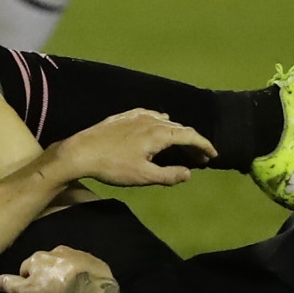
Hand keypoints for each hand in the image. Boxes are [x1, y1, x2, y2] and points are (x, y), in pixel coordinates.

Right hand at [0, 246, 114, 292]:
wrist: (88, 288)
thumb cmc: (53, 289)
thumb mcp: (27, 291)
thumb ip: (11, 285)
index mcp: (38, 257)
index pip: (26, 267)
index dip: (27, 279)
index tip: (32, 292)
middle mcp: (56, 250)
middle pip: (47, 262)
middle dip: (47, 273)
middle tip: (51, 291)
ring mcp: (77, 254)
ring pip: (66, 262)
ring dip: (65, 272)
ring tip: (68, 288)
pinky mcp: (94, 260)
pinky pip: (85, 266)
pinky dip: (82, 273)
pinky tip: (84, 285)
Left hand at [53, 109, 216, 186]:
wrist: (80, 152)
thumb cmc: (112, 166)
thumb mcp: (144, 176)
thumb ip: (169, 175)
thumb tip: (189, 173)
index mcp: (159, 134)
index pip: (190, 136)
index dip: (205, 145)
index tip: (213, 154)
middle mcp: (151, 120)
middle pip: (180, 129)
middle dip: (193, 143)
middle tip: (200, 158)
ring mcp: (136, 116)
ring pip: (165, 122)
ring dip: (177, 134)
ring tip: (181, 147)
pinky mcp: (124, 117)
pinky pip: (150, 116)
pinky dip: (161, 123)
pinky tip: (157, 128)